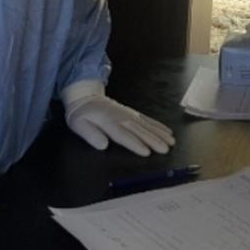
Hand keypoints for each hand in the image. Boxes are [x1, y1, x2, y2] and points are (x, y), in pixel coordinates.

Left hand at [61, 80, 175, 156]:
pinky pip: (147, 119)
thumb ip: (91, 134)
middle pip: (139, 131)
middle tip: (166, 149)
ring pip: (147, 125)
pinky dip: (158, 125)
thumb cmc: (81, 115)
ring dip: (160, 133)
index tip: (147, 152)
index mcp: (108, 122)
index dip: (135, 144)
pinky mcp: (133, 113)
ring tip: (171, 142)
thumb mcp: (78, 125)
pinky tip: (167, 131)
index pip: (124, 135)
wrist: (86, 97)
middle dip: (154, 140)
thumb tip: (103, 145)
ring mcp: (129, 114)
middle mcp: (122, 118)